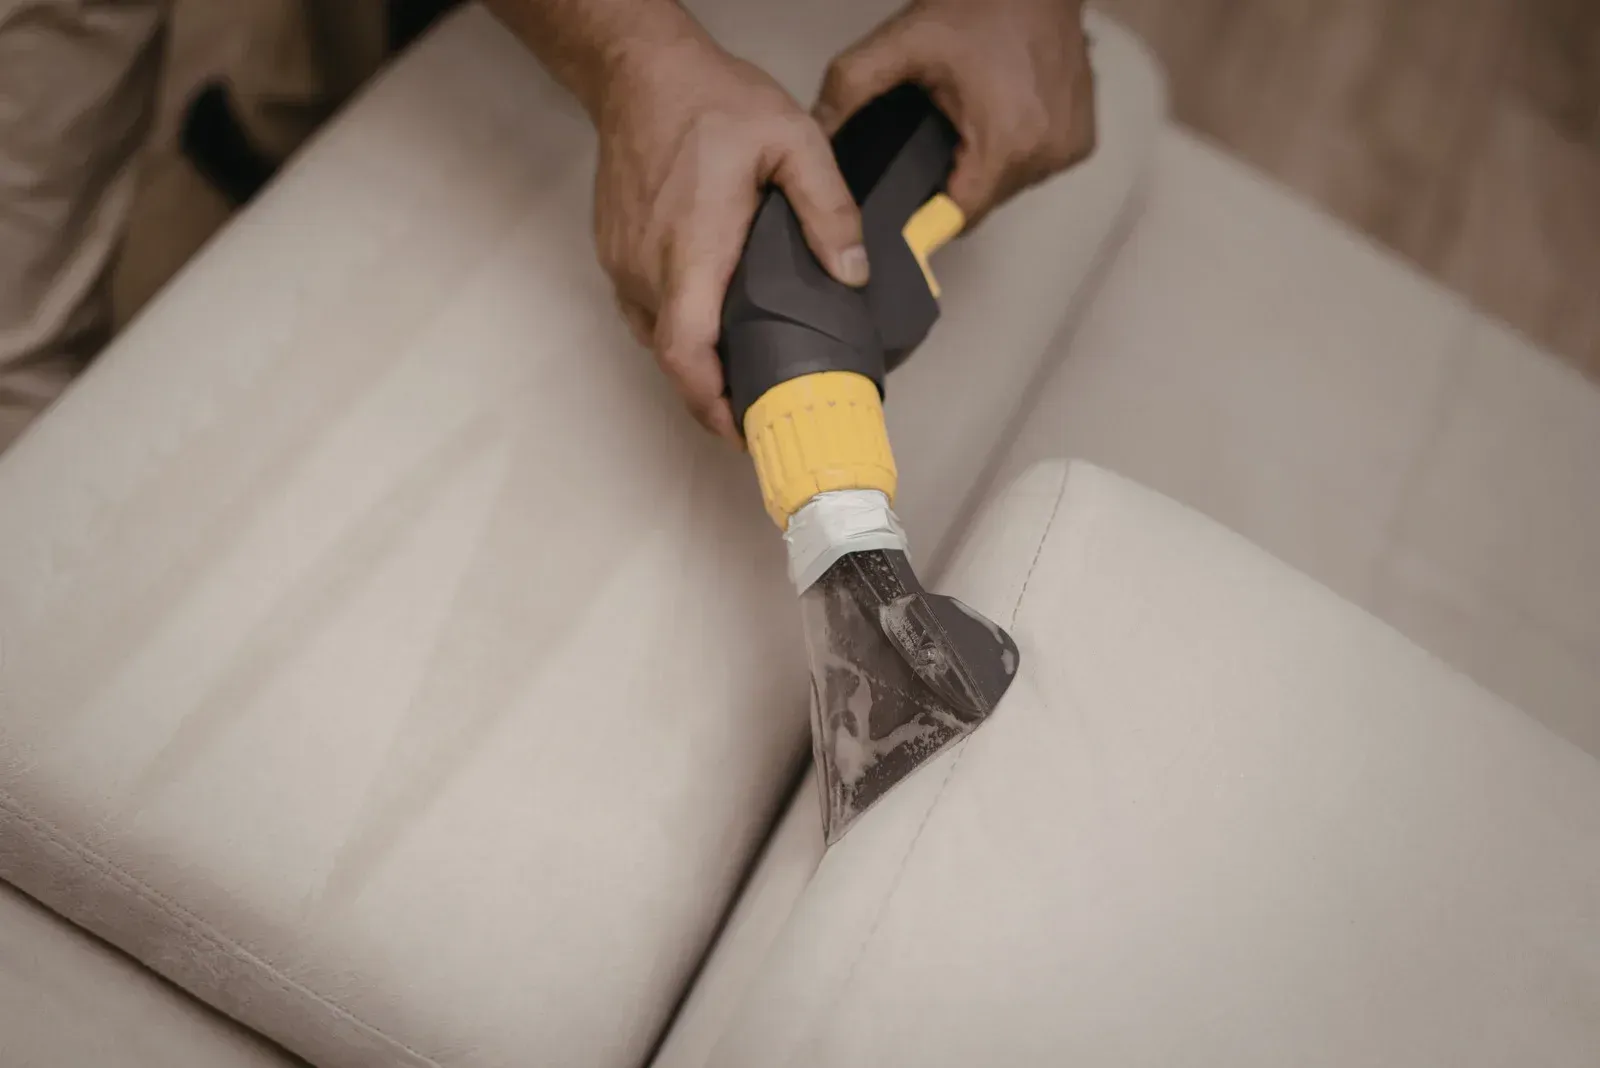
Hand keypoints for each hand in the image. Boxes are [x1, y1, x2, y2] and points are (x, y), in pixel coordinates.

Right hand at [593, 28, 868, 443]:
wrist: (642, 72)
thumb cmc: (708, 101)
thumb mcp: (793, 140)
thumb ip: (830, 208)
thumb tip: (852, 270)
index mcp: (694, 250)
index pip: (688, 356)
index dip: (712, 406)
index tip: (742, 432)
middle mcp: (649, 266)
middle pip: (676, 360)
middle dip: (715, 394)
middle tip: (762, 409)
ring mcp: (625, 263)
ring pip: (658, 338)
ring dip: (697, 361)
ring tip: (743, 369)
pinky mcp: (616, 254)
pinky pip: (645, 310)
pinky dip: (679, 328)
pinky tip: (714, 319)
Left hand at [815, 0, 1095, 224]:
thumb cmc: (982, 4)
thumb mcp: (903, 43)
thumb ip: (851, 89)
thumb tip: (815, 133)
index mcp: (1006, 143)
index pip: (956, 217)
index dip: (923, 216)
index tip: (904, 208)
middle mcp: (1046, 153)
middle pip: (981, 203)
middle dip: (952, 179)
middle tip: (937, 135)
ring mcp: (1069, 148)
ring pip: (1008, 187)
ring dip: (984, 166)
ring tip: (968, 121)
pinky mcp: (1081, 141)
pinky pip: (1035, 167)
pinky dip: (1014, 151)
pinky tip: (1000, 115)